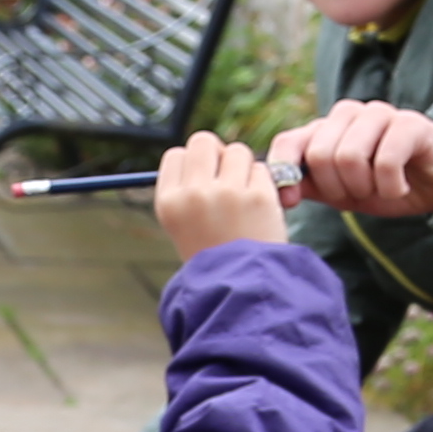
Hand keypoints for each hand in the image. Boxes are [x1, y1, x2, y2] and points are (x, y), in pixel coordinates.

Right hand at [151, 131, 287, 260]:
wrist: (240, 290)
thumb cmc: (213, 258)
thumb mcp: (183, 226)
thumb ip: (188, 189)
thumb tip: (207, 151)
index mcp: (169, 202)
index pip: (176, 155)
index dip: (193, 163)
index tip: (204, 180)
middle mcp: (194, 194)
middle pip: (204, 142)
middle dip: (218, 154)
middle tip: (227, 177)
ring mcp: (227, 193)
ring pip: (237, 151)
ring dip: (243, 167)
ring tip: (245, 196)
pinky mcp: (258, 196)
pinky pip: (261, 169)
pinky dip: (263, 184)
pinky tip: (260, 207)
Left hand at [282, 100, 432, 219]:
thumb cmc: (388, 184)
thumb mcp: (342, 191)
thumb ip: (310, 184)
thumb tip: (274, 188)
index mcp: (327, 128)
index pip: (288, 142)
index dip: (284, 173)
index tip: (292, 202)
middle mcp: (349, 114)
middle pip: (320, 155)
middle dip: (336, 189)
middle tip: (358, 196)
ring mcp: (379, 114)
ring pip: (349, 156)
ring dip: (364, 187)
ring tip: (379, 190)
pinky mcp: (409, 123)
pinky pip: (384, 160)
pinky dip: (390, 186)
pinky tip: (399, 188)